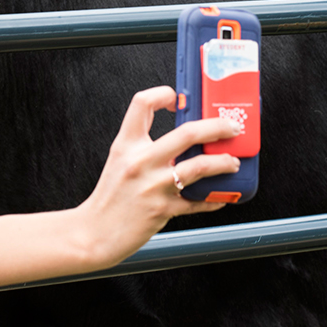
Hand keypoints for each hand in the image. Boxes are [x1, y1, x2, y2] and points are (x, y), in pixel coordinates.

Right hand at [76, 85, 240, 268]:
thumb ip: (143, 147)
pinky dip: (214, 198)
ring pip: (199, 166)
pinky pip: (197, 202)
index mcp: (126, 145)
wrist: (94, 232)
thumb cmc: (109, 198)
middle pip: (187, 132)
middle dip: (217, 127)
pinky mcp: (163, 210)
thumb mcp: (119, 161)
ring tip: (232, 162)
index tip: (178, 98)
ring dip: (223, 162)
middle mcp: (140, 162)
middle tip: (230, 128)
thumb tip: (181, 140)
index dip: (164, 94)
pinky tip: (220, 196)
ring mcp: (153, 186)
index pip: (142, 103)